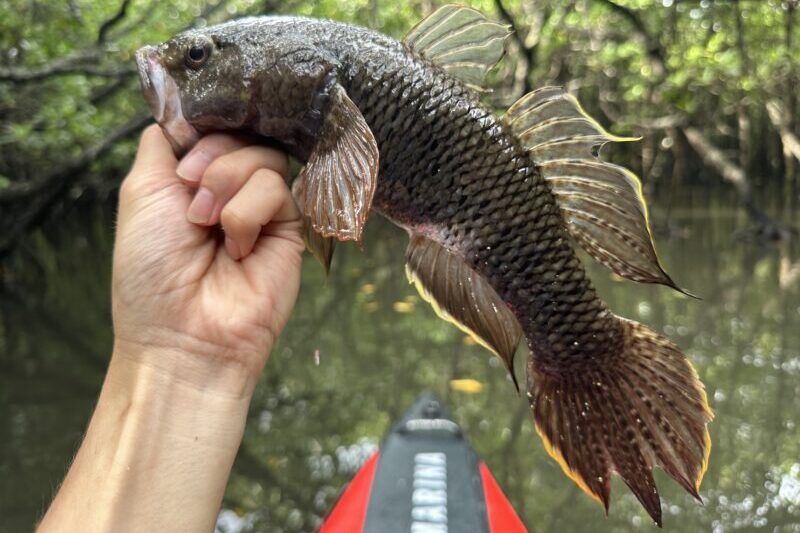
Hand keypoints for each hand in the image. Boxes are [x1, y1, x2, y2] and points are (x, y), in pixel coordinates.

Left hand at [113, 125, 303, 391]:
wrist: (183, 336)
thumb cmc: (152, 275)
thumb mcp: (140, 194)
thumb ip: (163, 144)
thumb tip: (187, 113)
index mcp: (192, 178)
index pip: (212, 126)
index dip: (202, 129)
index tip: (183, 156)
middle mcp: (228, 189)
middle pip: (240, 133)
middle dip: (211, 160)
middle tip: (191, 200)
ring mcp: (261, 208)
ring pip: (264, 155)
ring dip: (227, 186)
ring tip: (210, 228)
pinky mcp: (291, 228)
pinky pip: (278, 189)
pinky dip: (248, 213)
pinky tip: (238, 247)